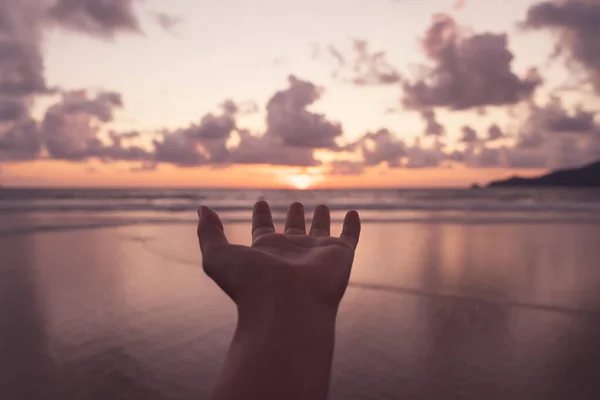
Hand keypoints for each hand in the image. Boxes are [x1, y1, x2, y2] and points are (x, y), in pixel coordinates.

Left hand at [197, 201, 360, 312]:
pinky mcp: (340, 255)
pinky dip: (353, 225)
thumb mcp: (217, 255)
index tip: (260, 202)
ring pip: (321, 231)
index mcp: (265, 251)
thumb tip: (202, 210)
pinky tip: (354, 213)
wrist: (285, 306)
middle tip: (295, 203)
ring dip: (322, 219)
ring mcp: (316, 254)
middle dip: (293, 217)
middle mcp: (291, 253)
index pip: (263, 230)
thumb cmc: (249, 284)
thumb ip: (208, 232)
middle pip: (293, 231)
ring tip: (322, 205)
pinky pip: (349, 237)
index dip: (261, 215)